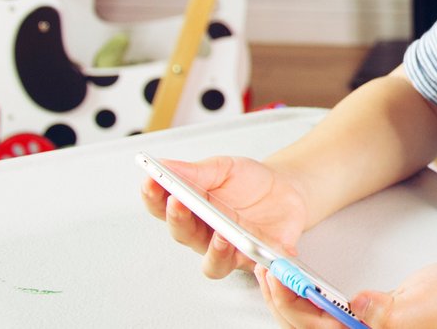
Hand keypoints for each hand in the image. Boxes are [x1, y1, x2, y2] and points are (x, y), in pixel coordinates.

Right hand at [140, 155, 307, 278]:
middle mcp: (205, 235)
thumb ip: (196, 171)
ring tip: (222, 236)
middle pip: (183, 235)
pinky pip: (255, 271)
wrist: (286, 188)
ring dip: (215, 252)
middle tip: (179, 201)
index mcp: (192, 210)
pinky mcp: (256, 259)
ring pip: (213, 264)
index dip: (153, 196)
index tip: (150, 180)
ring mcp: (229, 250)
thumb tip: (164, 165)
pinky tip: (262, 260)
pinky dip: (259, 269)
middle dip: (178, 218)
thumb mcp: (224, 168)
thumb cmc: (249, 181)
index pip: (162, 208)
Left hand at [253, 261, 436, 328]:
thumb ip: (387, 312)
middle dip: (280, 297)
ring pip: (308, 318)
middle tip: (265, 266)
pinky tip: (295, 278)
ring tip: (271, 269)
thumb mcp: (420, 305)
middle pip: (303, 325)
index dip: (291, 302)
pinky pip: (323, 309)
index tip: (278, 276)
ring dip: (287, 294)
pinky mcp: (361, 316)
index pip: (314, 327)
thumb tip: (359, 309)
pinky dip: (304, 292)